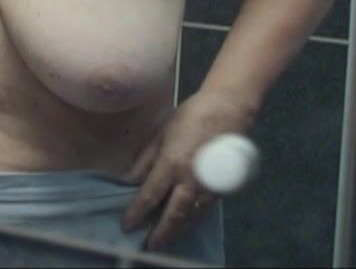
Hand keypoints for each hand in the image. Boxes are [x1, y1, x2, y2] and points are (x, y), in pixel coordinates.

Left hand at [120, 90, 257, 250]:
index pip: (150, 196)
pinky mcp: (223, 186)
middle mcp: (191, 178)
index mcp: (172, 163)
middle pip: (174, 214)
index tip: (126, 225)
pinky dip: (193, 220)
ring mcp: (210, 184)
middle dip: (160, 233)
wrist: (229, 109)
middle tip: (148, 246)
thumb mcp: (161, 133)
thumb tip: (128, 180)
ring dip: (177, 230)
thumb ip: (145, 159)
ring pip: (192, 216)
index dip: (137, 213)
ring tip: (164, 241)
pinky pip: (205, 209)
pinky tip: (184, 224)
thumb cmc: (191, 116)